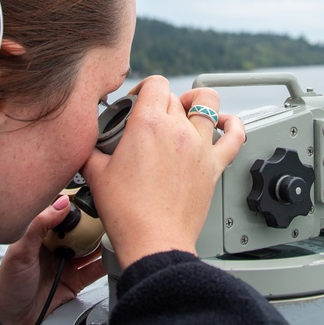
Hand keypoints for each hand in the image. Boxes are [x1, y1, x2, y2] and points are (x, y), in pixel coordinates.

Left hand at [0, 196, 105, 324]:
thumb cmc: (8, 290)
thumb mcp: (20, 252)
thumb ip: (39, 225)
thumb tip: (61, 202)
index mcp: (37, 236)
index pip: (59, 214)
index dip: (73, 205)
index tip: (89, 196)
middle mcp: (53, 248)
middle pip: (78, 230)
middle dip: (92, 222)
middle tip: (107, 213)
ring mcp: (66, 264)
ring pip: (90, 248)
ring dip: (101, 241)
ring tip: (114, 231)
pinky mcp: (75, 281)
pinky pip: (94, 269)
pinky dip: (105, 262)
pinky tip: (112, 254)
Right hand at [81, 76, 244, 268]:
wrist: (153, 241)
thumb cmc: (127, 213)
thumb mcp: (95, 173)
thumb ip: (91, 149)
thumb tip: (89, 143)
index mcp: (148, 124)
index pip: (154, 84)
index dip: (144, 88)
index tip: (136, 101)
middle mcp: (178, 130)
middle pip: (175, 97)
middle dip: (161, 103)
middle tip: (150, 121)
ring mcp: (200, 147)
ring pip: (208, 104)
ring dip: (196, 103)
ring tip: (186, 111)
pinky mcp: (214, 166)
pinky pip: (235, 136)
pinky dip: (233, 125)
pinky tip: (224, 123)